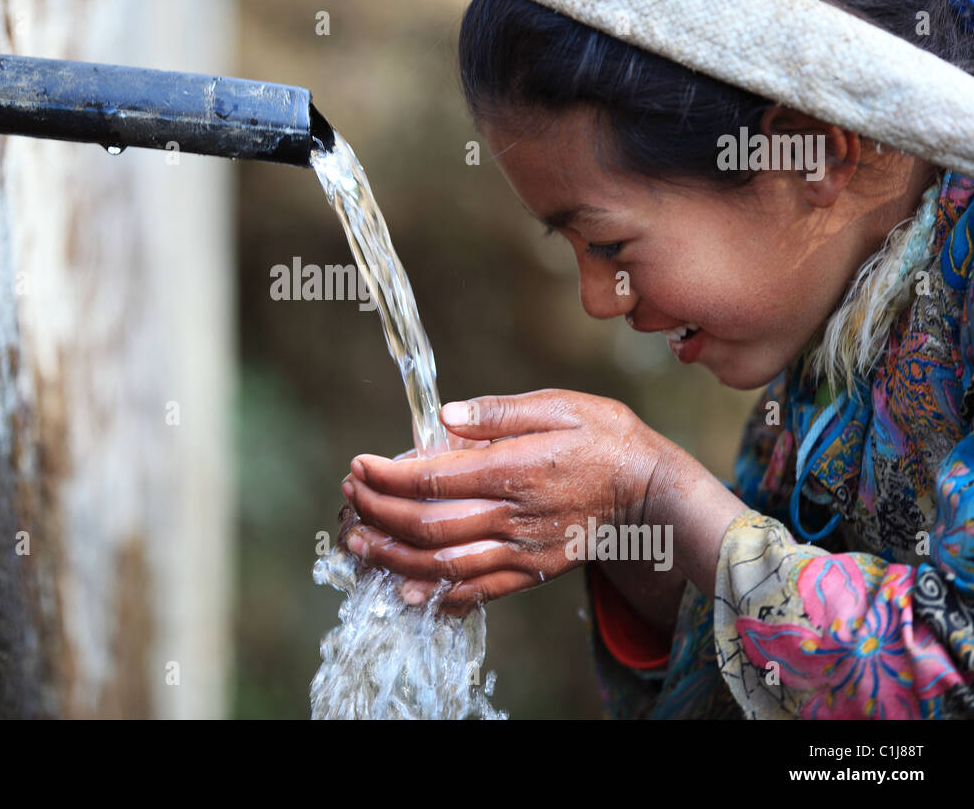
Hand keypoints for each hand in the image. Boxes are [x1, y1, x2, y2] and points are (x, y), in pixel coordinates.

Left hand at [339, 389, 673, 608]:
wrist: (653, 493)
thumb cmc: (607, 439)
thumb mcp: (560, 405)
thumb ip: (500, 412)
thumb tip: (445, 415)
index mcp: (516, 468)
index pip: (435, 478)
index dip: (388, 476)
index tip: (359, 464)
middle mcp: (514, 516)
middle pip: (429, 525)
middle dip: (379, 513)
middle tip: (349, 496)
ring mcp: (522, 551)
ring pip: (445, 565)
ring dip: (393, 557)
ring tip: (358, 542)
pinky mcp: (531, 572)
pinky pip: (477, 593)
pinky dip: (436, 595)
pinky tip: (404, 589)